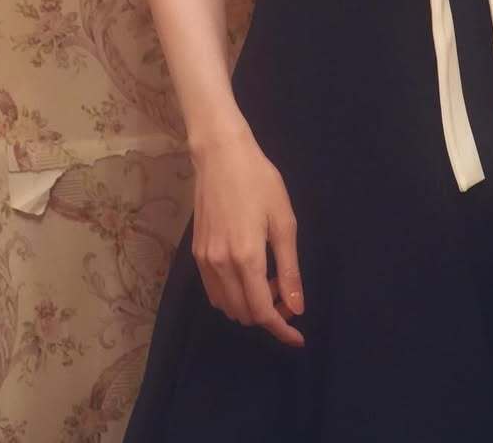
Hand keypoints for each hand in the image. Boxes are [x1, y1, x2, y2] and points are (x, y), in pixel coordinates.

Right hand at [190, 126, 305, 346]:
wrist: (221, 156)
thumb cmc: (259, 181)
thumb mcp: (283, 221)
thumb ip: (289, 268)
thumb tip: (296, 307)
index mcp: (246, 258)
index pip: (262, 311)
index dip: (281, 329)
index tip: (297, 337)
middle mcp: (220, 265)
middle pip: (243, 314)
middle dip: (268, 314)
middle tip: (287, 292)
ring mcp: (204, 261)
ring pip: (226, 306)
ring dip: (250, 305)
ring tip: (269, 279)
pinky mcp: (196, 253)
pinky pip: (214, 291)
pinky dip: (232, 295)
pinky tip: (248, 274)